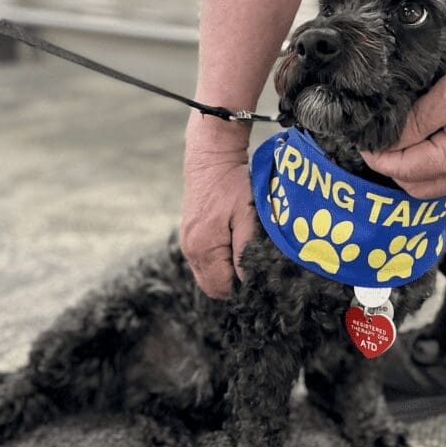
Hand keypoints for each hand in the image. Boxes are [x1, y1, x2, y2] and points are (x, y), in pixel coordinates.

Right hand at [181, 113, 255, 298]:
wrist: (210, 158)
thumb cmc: (231, 185)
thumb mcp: (247, 216)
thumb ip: (246, 251)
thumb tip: (249, 280)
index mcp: (204, 248)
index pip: (221, 288)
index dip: (242, 287)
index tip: (258, 274)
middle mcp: (190, 250)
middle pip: (212, 287)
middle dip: (233, 284)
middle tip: (253, 266)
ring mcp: (187, 243)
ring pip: (207, 276)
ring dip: (225, 272)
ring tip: (243, 253)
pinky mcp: (189, 236)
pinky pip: (203, 263)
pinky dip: (218, 262)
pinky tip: (232, 245)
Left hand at [361, 31, 445, 197]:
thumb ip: (417, 121)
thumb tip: (387, 141)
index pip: (405, 170)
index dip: (379, 158)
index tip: (363, 142)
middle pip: (417, 187)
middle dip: (392, 168)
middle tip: (377, 142)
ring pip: (434, 183)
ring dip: (411, 168)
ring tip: (396, 141)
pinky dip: (430, 164)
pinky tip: (423, 142)